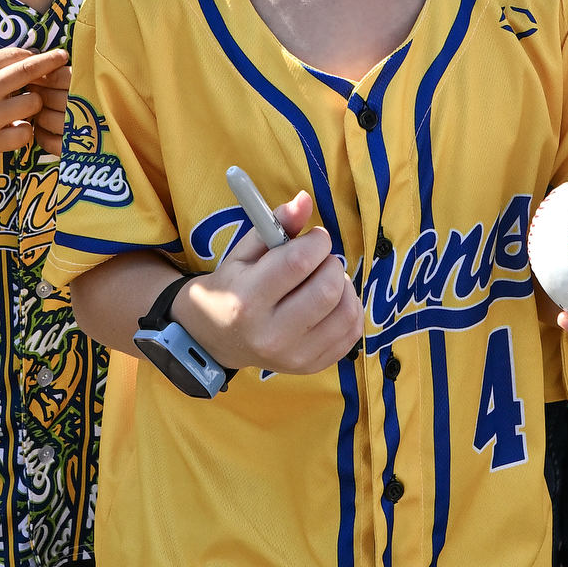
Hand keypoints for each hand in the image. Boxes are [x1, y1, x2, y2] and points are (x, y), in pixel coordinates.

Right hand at [0, 45, 75, 172]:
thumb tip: (27, 58)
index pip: (17, 54)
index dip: (36, 55)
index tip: (49, 56)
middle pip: (30, 71)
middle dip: (52, 64)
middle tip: (65, 61)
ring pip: (32, 103)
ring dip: (35, 106)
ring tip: (27, 110)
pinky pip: (25, 133)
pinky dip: (26, 132)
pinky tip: (17, 130)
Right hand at [183, 188, 365, 374]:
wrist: (215, 338)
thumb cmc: (232, 286)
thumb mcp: (244, 252)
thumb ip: (275, 225)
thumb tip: (305, 199)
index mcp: (247, 300)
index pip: (298, 262)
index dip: (316, 241)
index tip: (315, 237)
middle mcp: (270, 334)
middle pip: (327, 289)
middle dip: (331, 263)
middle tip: (319, 260)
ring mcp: (293, 356)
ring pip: (346, 311)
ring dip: (344, 286)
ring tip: (325, 280)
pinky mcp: (310, 367)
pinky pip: (352, 333)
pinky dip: (349, 309)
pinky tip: (332, 302)